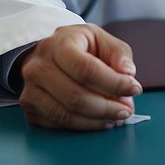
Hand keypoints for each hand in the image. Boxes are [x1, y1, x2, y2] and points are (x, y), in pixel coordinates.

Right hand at [17, 24, 141, 130]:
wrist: (47, 53)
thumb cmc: (79, 46)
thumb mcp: (101, 38)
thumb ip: (118, 53)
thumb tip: (128, 74)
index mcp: (58, 44)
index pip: (86, 69)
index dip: (113, 83)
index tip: (135, 89)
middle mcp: (38, 67)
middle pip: (75, 96)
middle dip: (107, 107)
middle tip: (127, 110)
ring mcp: (29, 90)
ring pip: (65, 114)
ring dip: (96, 120)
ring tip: (117, 118)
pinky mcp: (29, 109)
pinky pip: (58, 124)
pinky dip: (83, 126)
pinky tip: (100, 121)